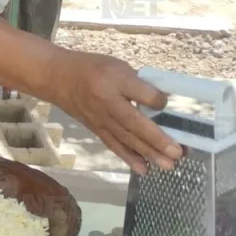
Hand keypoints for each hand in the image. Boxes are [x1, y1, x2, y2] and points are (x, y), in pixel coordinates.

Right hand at [46, 50, 180, 174]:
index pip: (141, 93)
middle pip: (134, 123)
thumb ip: (138, 83)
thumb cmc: (92, 68)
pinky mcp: (96, 129)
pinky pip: (114, 145)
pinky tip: (143, 169)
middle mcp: (107, 102)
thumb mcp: (117, 66)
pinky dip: (128, 158)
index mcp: (114, 80)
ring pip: (126, 138)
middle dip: (157, 139)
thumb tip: (162, 102)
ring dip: (148, 153)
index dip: (157, 101)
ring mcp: (101, 119)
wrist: (58, 78)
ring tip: (168, 165)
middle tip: (178, 153)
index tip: (166, 103)